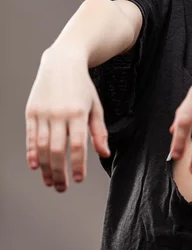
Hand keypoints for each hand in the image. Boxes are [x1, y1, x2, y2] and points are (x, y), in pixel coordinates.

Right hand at [25, 46, 109, 192]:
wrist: (63, 62)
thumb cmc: (82, 86)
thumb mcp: (95, 106)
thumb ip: (99, 131)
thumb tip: (104, 153)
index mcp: (77, 112)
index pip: (77, 145)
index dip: (77, 165)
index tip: (79, 179)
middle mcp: (59, 113)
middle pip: (56, 150)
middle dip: (59, 173)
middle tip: (62, 187)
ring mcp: (43, 113)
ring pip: (41, 147)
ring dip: (45, 168)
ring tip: (50, 181)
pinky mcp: (31, 111)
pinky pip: (30, 137)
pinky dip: (31, 153)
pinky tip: (36, 166)